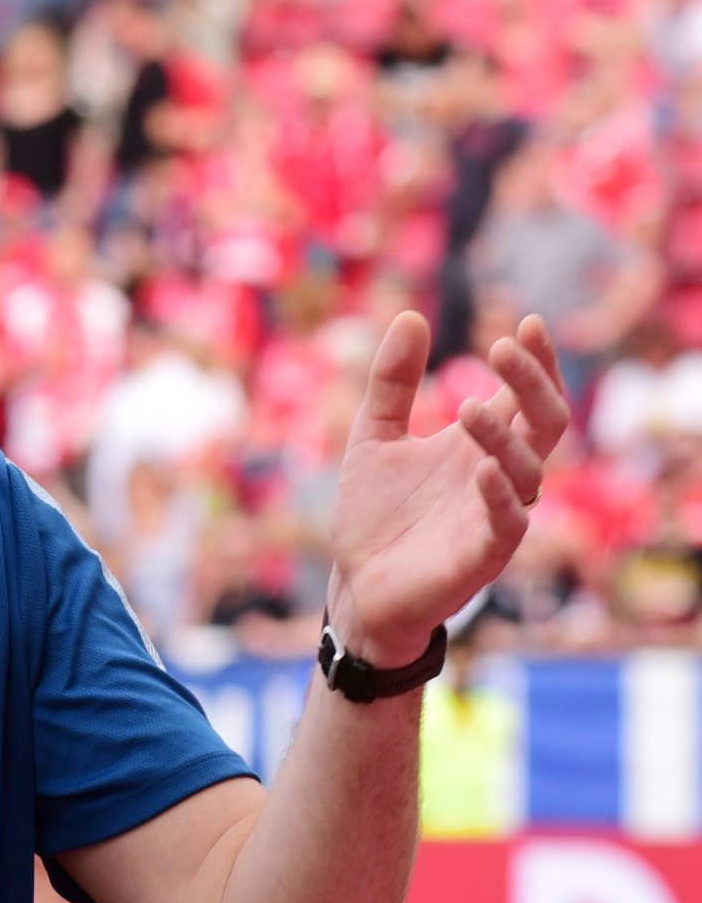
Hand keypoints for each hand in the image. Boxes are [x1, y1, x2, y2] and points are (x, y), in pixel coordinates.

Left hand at [326, 312, 569, 667]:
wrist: (355, 585)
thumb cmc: (376, 515)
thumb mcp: (374, 436)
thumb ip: (393, 382)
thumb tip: (411, 316)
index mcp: (481, 446)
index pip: (528, 398)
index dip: (536, 362)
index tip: (526, 321)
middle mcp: (499, 477)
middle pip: (547, 424)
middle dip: (533, 384)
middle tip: (503, 347)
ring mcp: (495, 517)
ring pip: (531, 471)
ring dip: (504, 436)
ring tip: (468, 406)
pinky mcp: (481, 558)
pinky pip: (509, 525)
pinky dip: (501, 496)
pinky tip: (482, 468)